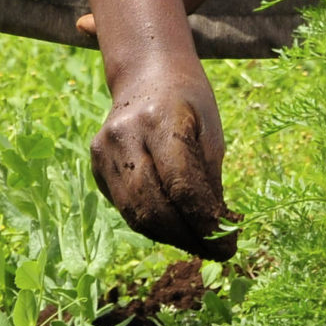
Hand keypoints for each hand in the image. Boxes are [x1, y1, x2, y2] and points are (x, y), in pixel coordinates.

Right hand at [89, 55, 238, 259]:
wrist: (146, 73)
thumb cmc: (189, 101)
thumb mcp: (211, 130)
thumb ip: (210, 180)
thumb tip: (218, 231)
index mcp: (159, 119)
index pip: (181, 185)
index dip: (205, 222)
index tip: (229, 245)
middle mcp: (124, 135)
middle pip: (154, 206)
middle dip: (188, 237)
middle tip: (216, 251)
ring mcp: (103, 151)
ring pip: (136, 214)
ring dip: (171, 237)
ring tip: (200, 244)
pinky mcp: (96, 165)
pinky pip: (126, 207)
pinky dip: (153, 224)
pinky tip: (177, 228)